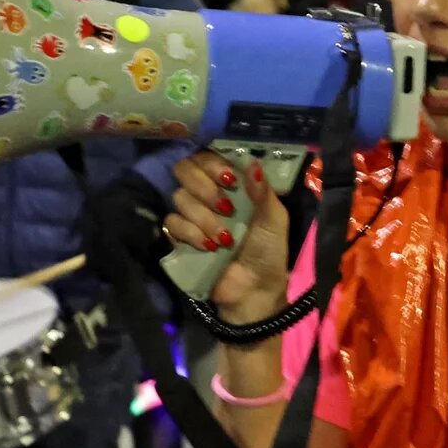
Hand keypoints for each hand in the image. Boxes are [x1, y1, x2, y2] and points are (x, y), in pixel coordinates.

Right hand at [166, 149, 294, 322]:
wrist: (254, 290)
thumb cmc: (268, 252)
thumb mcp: (274, 220)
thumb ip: (263, 192)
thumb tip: (252, 164)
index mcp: (231, 185)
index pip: (208, 156)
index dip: (214, 163)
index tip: (230, 179)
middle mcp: (207, 194)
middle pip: (185, 169)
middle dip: (205, 187)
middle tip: (227, 208)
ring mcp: (191, 214)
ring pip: (180, 197)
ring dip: (205, 217)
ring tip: (226, 239)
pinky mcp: (178, 237)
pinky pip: (172, 222)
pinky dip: (192, 233)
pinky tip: (209, 247)